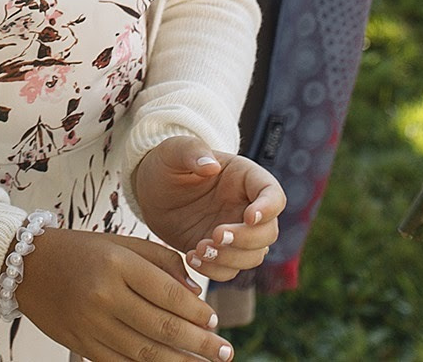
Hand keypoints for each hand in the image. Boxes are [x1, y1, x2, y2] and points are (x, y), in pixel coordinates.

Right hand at [15, 227, 232, 361]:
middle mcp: (104, 295)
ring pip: (145, 352)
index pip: (169, 294)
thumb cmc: (80, 250)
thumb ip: (161, 261)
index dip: (197, 311)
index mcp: (117, 264)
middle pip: (162, 326)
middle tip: (224, 352)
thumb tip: (195, 292)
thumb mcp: (121, 243)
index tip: (214, 320)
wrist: (25, 265)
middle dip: (199, 343)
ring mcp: (91, 324)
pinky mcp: (81, 344)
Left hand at [132, 135, 284, 280]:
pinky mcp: (221, 253)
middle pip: (269, 232)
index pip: (273, 194)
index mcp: (245, 178)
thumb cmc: (167, 164)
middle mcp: (247, 207)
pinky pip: (230, 270)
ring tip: (199, 249)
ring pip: (253, 255)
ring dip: (231, 258)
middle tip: (215, 235)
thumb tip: (211, 165)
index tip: (249, 216)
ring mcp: (236, 232)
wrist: (150, 191)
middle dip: (246, 239)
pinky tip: (192, 258)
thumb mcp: (174, 151)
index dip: (268, 208)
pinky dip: (215, 271)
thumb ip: (192, 151)